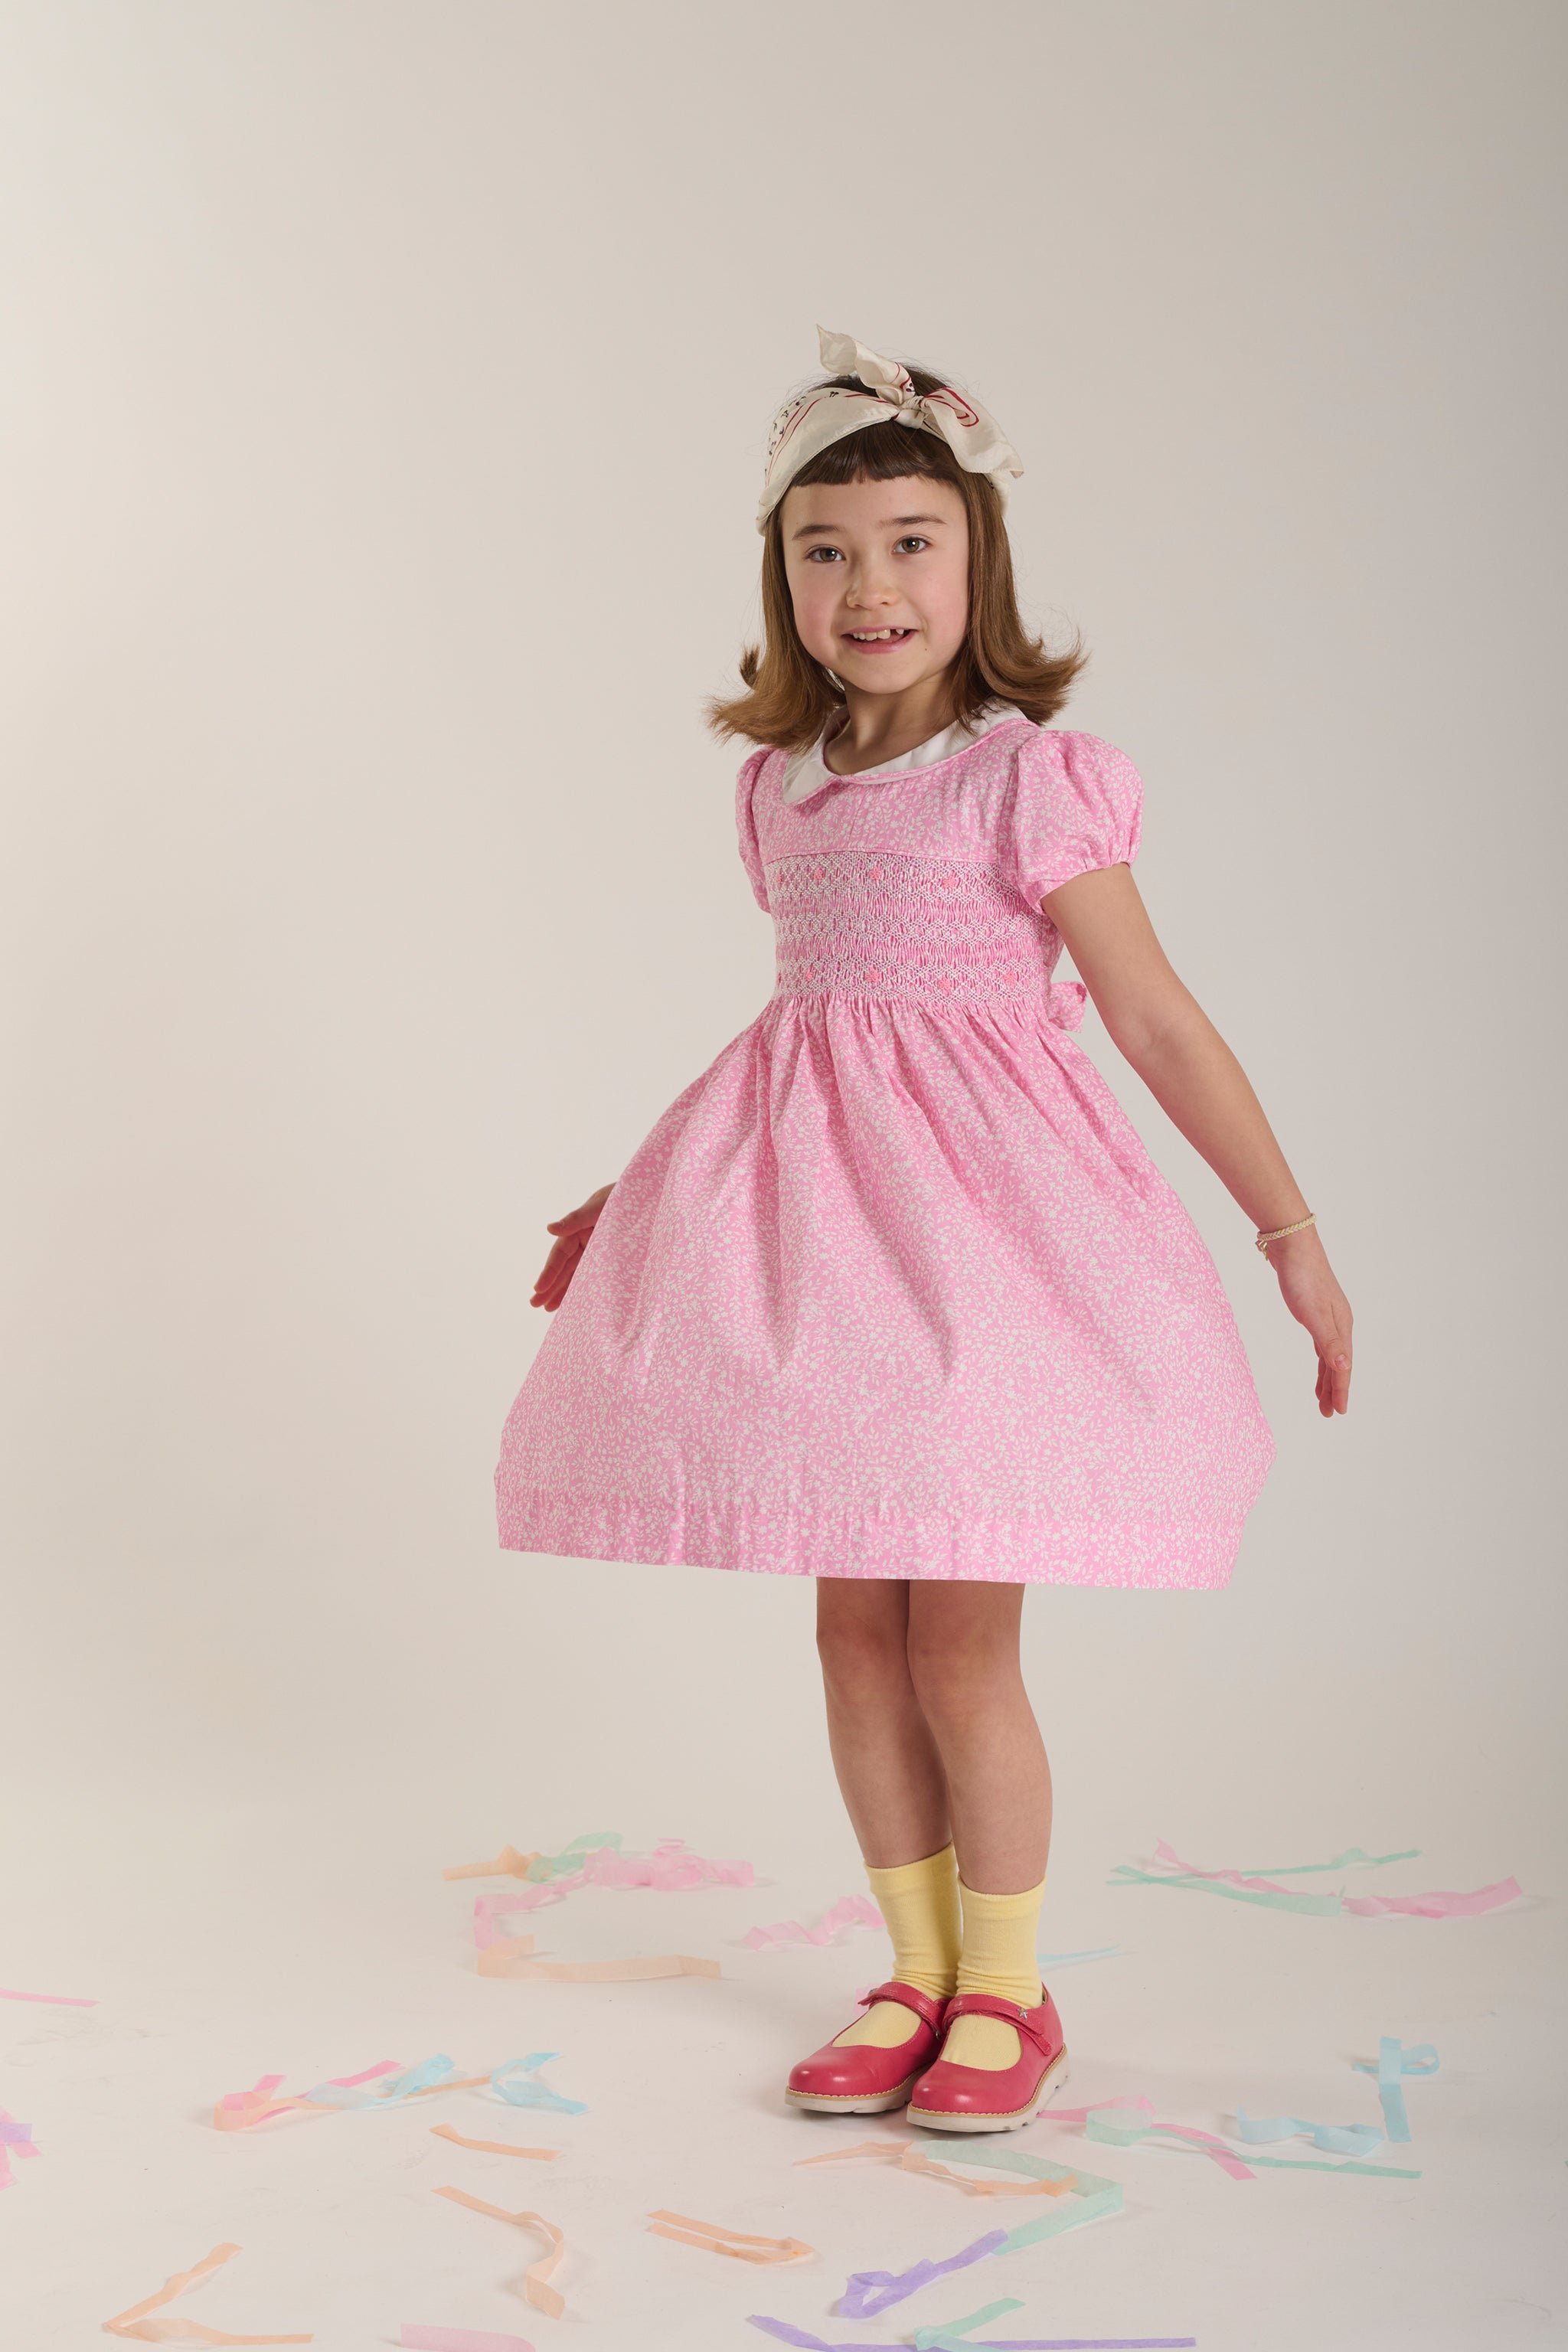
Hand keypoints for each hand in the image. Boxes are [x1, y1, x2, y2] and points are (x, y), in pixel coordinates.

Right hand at [531, 1183, 614, 1310]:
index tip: (538, 1289)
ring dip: (562, 1290)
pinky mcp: (612, 1259)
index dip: (549, 1272)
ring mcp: (597, 1252)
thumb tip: (549, 1228)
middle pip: (564, 1267)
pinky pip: (594, 1275)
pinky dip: (583, 1287)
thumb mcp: (599, 1206)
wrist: (650, 1198)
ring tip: (547, 1308)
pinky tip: (574, 1301)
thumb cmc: (623, 1197)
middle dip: (550, 1286)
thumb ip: (575, 1219)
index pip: (560, 1254)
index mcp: (578, 1229)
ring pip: (576, 1273)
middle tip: (534, 1304)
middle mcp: (585, 1242)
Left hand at [1267, 1227, 1352, 1415]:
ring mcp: (1328, 1317)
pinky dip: (1321, 1360)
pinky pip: (1322, 1345)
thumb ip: (1328, 1341)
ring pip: (1330, 1356)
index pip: (1343, 1366)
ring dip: (1328, 1378)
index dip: (1342, 1390)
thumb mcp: (1313, 1313)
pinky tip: (1321, 1366)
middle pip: (1339, 1364)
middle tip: (1329, 1413)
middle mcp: (1339, 1324)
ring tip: (1322, 1399)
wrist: (1292, 1247)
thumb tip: (1343, 1367)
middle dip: (1335, 1389)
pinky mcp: (1315, 1311)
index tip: (1339, 1412)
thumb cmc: (1302, 1278)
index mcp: (1342, 1326)